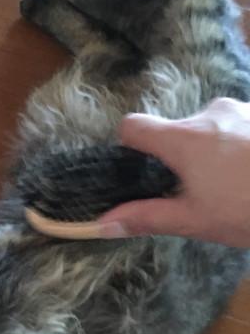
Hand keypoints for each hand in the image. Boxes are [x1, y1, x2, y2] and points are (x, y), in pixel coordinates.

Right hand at [34, 98, 249, 247]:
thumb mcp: (196, 220)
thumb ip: (146, 217)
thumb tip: (98, 225)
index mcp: (184, 139)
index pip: (133, 127)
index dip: (128, 148)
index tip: (139, 172)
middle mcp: (210, 112)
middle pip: (174, 130)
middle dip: (180, 158)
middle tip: (198, 192)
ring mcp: (241, 108)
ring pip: (209, 128)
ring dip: (213, 152)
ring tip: (232, 186)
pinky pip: (237, 126)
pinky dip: (238, 146)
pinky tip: (249, 173)